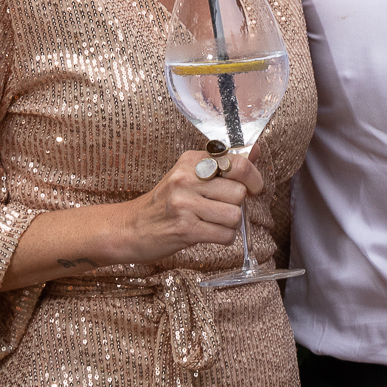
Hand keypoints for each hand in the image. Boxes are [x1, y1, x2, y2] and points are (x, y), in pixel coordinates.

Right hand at [117, 149, 265, 264]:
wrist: (131, 227)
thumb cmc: (164, 202)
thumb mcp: (189, 175)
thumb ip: (224, 164)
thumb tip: (256, 149)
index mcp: (191, 161)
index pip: (239, 162)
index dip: (253, 178)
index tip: (252, 187)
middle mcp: (187, 178)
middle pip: (239, 192)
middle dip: (236, 205)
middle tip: (221, 208)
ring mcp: (184, 204)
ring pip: (234, 215)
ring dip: (229, 224)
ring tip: (212, 222)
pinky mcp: (184, 229)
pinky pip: (225, 235)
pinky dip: (222, 238)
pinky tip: (207, 233)